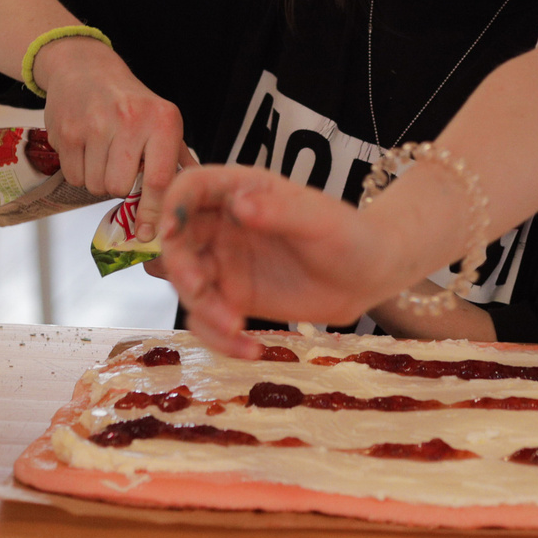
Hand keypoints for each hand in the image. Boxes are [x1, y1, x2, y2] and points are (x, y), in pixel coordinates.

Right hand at [35, 38, 187, 215]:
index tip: (148, 233)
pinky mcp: (66, 131)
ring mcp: (95, 124)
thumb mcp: (162, 120)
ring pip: (95, 186)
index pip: (159, 179)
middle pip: (120, 188)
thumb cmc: (130, 101)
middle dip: (119, 187)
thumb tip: (189, 198)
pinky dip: (79, 171)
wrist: (84, 68)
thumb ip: (178, 159)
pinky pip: (73, 176)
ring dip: (98, 180)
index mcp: (162, 121)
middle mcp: (130, 120)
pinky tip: (85, 149)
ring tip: (102, 154)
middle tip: (120, 167)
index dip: (153, 212)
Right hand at [155, 164, 394, 356]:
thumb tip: (239, 204)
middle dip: (181, 267)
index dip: (173, 205)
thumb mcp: (318, 220)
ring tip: (235, 328)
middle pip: (177, 240)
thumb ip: (279, 211)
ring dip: (202, 309)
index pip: (191, 188)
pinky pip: (208, 319)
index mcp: (240, 190)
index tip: (171, 232)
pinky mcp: (232, 298)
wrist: (366, 277)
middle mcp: (223, 224)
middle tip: (200, 289)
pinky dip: (219, 339)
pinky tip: (250, 349)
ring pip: (186, 284)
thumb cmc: (348, 235)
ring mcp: (224, 263)